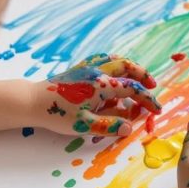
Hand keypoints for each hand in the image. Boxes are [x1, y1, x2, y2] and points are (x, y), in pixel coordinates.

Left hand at [29, 53, 160, 137]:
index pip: (132, 90)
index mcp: (101, 85)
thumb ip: (109, 125)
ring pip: (115, 60)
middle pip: (127, 66)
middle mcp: (97, 72)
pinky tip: (113, 72)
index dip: (147, 99)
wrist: (32, 101)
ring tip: (136, 77)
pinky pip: (103, 60)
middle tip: (152, 85)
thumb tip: (129, 128)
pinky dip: (114, 63)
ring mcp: (87, 68)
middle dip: (143, 75)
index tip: (156, 109)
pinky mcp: (79, 69)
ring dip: (130, 67)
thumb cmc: (57, 114)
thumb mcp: (84, 124)